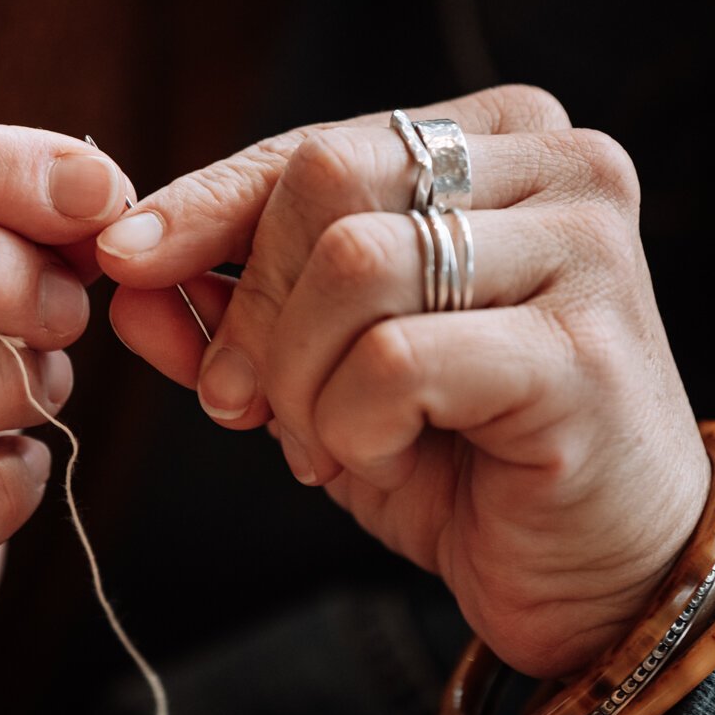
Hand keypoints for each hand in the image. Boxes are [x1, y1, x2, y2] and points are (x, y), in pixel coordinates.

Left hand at [97, 86, 707, 677]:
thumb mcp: (321, 368)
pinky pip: (394, 360)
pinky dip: (355, 427)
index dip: (204, 206)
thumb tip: (123, 278)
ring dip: (303, 380)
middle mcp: (559, 166)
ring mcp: (586, 249)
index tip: (123, 260)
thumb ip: (231, 312)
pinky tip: (393, 459)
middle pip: (325, 181)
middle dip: (256, 309)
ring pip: (353, 266)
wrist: (592, 575)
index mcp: (498, 139)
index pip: (313, 147)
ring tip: (332, 442)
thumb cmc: (459, 452)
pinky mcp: (583, 348)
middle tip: (244, 403)